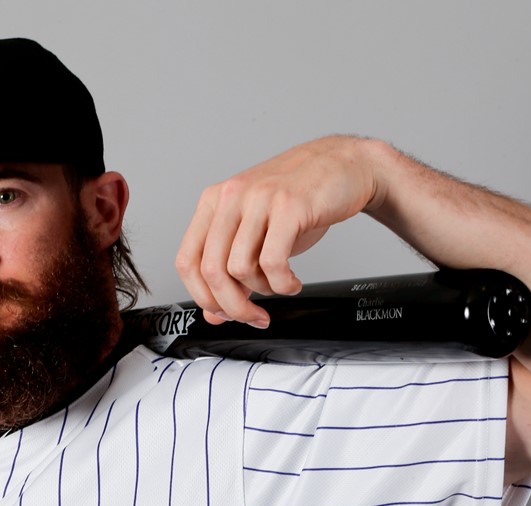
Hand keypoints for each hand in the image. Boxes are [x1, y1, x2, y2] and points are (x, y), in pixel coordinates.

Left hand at [175, 135, 382, 326]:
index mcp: (214, 202)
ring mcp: (258, 199)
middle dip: (233, 306)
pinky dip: (282, 284)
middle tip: (254, 315)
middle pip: (210, 270)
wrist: (344, 164)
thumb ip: (231, 269)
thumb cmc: (300, 199)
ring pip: (240, 269)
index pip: (186, 261)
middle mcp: (230, 197)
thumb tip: (214, 313)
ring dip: (263, 291)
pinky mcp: (289, 207)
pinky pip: (273, 262)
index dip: (202, 297)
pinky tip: (292, 281)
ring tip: (279, 285)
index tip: (223, 313)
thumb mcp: (257, 232)